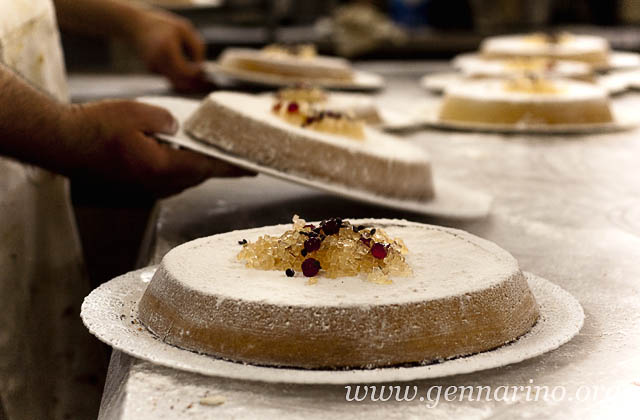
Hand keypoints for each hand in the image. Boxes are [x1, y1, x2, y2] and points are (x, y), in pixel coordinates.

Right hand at [59, 100, 250, 196]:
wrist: (63, 144)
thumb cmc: (97, 127)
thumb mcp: (138, 112)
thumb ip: (167, 120)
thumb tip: (178, 127)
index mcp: (164, 168)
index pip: (209, 167)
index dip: (234, 167)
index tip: (255, 168)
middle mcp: (160, 184)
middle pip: (199, 174)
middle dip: (218, 165)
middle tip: (236, 155)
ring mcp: (149, 189)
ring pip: (185, 177)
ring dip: (198, 165)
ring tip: (211, 150)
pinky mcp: (140, 187)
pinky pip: (170, 178)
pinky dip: (180, 166)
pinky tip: (180, 152)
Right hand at [129, 9, 212, 92]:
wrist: (135, 26)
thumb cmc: (163, 25)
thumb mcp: (184, 29)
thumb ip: (197, 48)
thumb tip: (202, 67)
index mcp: (167, 48)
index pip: (185, 71)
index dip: (197, 74)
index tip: (203, 69)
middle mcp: (158, 61)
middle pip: (181, 82)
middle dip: (193, 82)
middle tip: (202, 76)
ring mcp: (153, 67)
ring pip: (176, 82)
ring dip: (186, 79)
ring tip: (193, 69)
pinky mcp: (152, 70)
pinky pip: (169, 77)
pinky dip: (177, 74)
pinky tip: (180, 64)